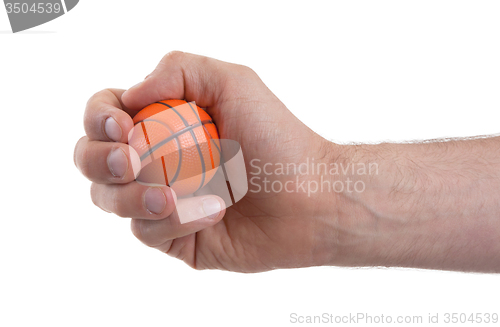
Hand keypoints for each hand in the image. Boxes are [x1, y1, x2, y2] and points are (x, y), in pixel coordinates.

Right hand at [75, 52, 342, 271]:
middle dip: (99, 160)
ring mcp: (163, 201)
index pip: (106, 116)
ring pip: (109, 200)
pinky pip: (147, 231)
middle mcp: (156, 162)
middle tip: (131, 161)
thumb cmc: (277, 138)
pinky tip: (213, 211)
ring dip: (132, 197)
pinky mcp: (175, 237)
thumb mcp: (232, 82)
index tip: (123, 126)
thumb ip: (177, 70)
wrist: (310, 196)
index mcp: (163, 123)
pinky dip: (174, 220)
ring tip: (170, 195)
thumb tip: (128, 96)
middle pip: (94, 160)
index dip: (99, 119)